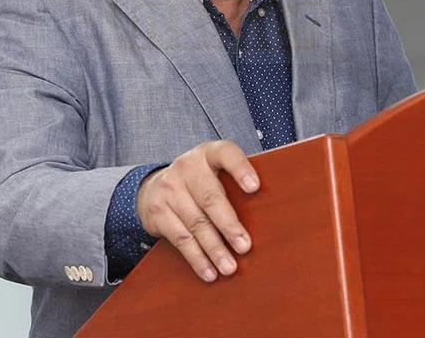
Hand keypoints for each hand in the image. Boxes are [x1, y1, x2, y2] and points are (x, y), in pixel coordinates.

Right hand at [135, 140, 258, 281]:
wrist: (153, 187)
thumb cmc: (199, 182)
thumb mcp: (214, 171)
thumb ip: (234, 183)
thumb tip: (271, 213)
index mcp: (208, 153)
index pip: (226, 154)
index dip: (240, 169)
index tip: (255, 188)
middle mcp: (187, 167)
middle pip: (210, 198)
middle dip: (229, 225)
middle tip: (245, 246)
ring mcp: (169, 188)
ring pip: (196, 223)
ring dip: (215, 249)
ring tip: (230, 267)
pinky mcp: (158, 212)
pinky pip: (181, 239)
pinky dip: (197, 258)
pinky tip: (209, 272)